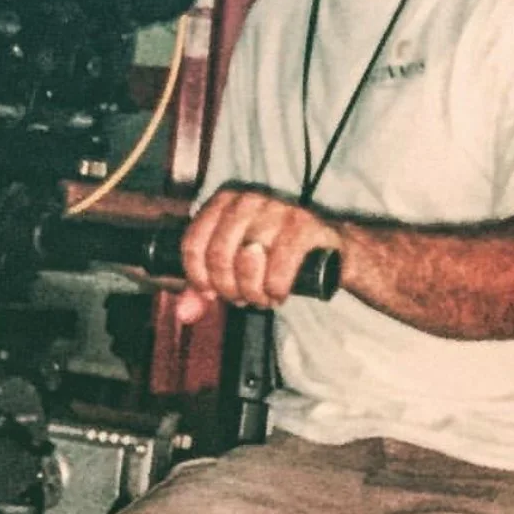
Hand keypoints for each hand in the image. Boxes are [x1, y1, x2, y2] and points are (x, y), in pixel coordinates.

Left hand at [176, 187, 342, 322]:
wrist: (329, 248)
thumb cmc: (273, 256)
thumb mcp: (234, 268)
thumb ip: (205, 289)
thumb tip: (184, 313)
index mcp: (224, 202)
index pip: (193, 243)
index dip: (197, 277)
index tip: (210, 293)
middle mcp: (248, 200)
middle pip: (218, 254)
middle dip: (227, 288)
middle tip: (241, 299)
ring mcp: (277, 209)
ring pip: (247, 260)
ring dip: (252, 292)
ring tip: (261, 299)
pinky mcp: (304, 225)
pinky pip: (279, 266)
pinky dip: (275, 289)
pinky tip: (278, 295)